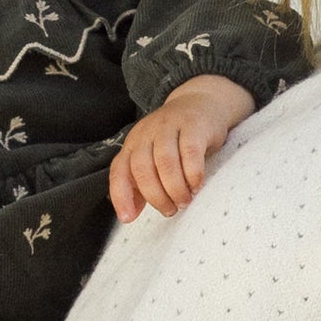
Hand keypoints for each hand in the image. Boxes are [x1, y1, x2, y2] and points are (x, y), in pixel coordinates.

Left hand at [110, 75, 254, 221]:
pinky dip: (193, 174)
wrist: (201, 102)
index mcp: (133, 144)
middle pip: (143, 169)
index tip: (128, 218)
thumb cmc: (176, 139)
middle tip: (170, 209)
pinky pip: (190, 152)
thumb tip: (129, 214)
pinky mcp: (193, 125)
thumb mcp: (153, 157)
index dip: (120, 196)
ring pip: (165, 162)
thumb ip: (140, 184)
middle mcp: (147, 133)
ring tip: (184, 200)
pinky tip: (197, 185)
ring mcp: (169, 126)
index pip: (119, 171)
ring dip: (175, 188)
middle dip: (156, 196)